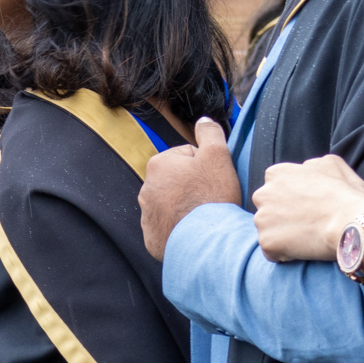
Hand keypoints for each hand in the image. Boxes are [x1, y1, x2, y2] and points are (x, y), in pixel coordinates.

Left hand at [139, 118, 241, 259]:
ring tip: (202, 216)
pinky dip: (179, 228)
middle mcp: (146, 188)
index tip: (213, 180)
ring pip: (171, 205)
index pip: (186, 157)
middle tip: (210, 198)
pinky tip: (193, 230)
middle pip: (177, 181)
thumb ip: (209, 133)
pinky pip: (167, 228)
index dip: (205, 167)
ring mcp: (147, 215)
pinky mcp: (152, 237)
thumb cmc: (211, 197)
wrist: (205, 242)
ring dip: (185, 207)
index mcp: (159, 164)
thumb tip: (203, 120)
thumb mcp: (217, 156)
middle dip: (192, 186)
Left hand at [253, 154, 363, 262]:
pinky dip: (284, 253)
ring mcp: (262, 220)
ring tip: (305, 238)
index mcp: (275, 174)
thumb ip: (311, 165)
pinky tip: (302, 251)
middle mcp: (262, 194)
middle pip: (267, 208)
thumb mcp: (332, 163)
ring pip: (268, 230)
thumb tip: (305, 170)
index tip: (306, 207)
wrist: (349, 222)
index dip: (291, 199)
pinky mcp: (267, 243)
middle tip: (305, 223)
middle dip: (281, 216)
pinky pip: (272, 251)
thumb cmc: (345, 194)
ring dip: (282, 235)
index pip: (275, 187)